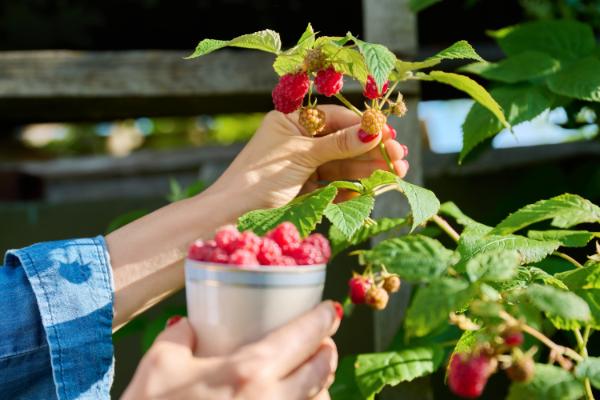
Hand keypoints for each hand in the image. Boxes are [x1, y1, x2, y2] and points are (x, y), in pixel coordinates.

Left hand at [107, 105, 407, 328]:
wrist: (229, 218)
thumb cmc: (258, 179)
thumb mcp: (300, 156)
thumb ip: (337, 145)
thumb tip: (371, 132)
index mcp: (290, 122)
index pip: (334, 119)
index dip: (362, 127)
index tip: (388, 135)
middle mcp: (298, 142)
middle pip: (342, 143)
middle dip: (371, 150)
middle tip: (400, 159)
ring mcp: (302, 168)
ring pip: (341, 166)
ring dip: (368, 170)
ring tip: (396, 175)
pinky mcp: (305, 192)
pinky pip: (334, 187)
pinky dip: (352, 189)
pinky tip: (372, 190)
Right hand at [122, 302, 340, 399]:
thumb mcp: (159, 364)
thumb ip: (180, 335)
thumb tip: (192, 324)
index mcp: (249, 370)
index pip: (305, 336)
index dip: (323, 319)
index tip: (330, 310)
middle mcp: (272, 399)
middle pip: (322, 369)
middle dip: (327, 349)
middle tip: (320, 340)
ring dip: (320, 384)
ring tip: (309, 374)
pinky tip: (293, 399)